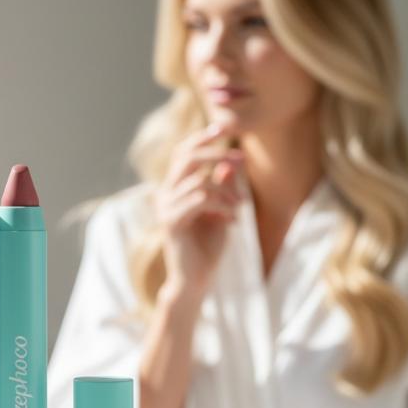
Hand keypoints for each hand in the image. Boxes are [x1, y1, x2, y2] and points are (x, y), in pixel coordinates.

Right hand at [154, 123, 243, 300]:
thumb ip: (222, 187)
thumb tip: (230, 163)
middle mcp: (165, 194)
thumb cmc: (208, 247)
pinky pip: (200, 200)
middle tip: (242, 158)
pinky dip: (222, 205)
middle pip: (188, 157)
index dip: (202, 137)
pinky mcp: (171, 222)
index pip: (184, 153)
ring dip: (227, 191)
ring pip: (200, 181)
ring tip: (239, 207)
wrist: (196, 280)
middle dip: (217, 152)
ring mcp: (165, 207)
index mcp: (175, 188)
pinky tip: (232, 220)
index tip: (224, 127)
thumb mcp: (221, 211)